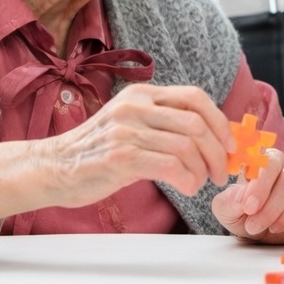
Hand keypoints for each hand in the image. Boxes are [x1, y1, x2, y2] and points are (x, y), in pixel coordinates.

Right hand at [38, 82, 232, 203]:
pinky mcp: (120, 156)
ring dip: (202, 170)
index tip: (230, 145)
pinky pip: (170, 166)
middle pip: (196, 123)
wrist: (52, 168)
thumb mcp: (130, 124)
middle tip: (221, 172)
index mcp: (141, 94)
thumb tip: (211, 138)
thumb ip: (163, 124)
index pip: (194, 97)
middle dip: (218, 151)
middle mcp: (135, 106)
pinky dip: (188, 179)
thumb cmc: (97, 152)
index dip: (219, 121)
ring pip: (187, 145)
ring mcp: (127, 130)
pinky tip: (187, 188)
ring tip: (199, 184)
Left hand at [211, 150, 283, 243]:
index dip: (260, 185)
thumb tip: (240, 195)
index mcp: (264, 159)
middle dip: (270, 207)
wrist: (265, 231)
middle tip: (253, 225)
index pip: (269, 162)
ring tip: (268, 229)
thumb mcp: (227, 210)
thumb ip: (229, 201)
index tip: (248, 208)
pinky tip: (281, 227)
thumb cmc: (244, 214)